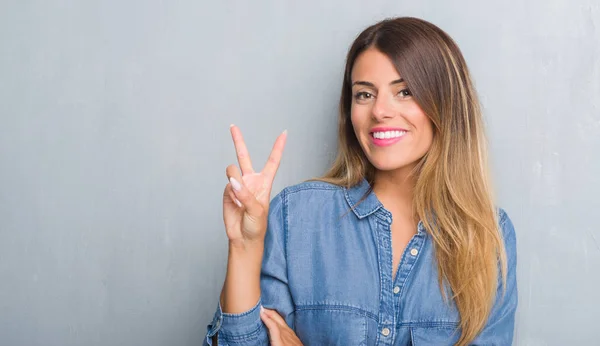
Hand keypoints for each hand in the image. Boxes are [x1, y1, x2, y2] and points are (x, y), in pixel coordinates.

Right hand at [222, 125, 286, 246]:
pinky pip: (227, 185)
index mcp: (264, 182)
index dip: (278, 147)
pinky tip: (235, 204)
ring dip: (235, 181)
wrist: (243, 238)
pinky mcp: (227, 191)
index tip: (284, 132)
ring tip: (240, 198)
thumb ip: (245, 194)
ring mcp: (238, 184)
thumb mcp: (257, 210)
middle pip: (244, 156)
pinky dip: (230, 194)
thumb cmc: (256, 225)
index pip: (273, 161)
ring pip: (232, 170)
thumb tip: (233, 180)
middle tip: (233, 126)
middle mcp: (250, 180)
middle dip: (238, 141)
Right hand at [260, 307, 302, 345]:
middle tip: (260, 307)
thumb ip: (272, 335)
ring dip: (273, 315)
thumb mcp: (277, 345)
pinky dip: (278, 320)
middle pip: (277, 319)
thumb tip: (259, 340)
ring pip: (282, 321)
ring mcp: (291, 335)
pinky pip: (285, 325)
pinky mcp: (294, 336)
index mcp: (280, 341)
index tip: (259, 311)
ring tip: (266, 312)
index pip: (273, 325)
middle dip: (269, 312)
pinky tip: (276, 321)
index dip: (265, 317)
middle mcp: (287, 335)